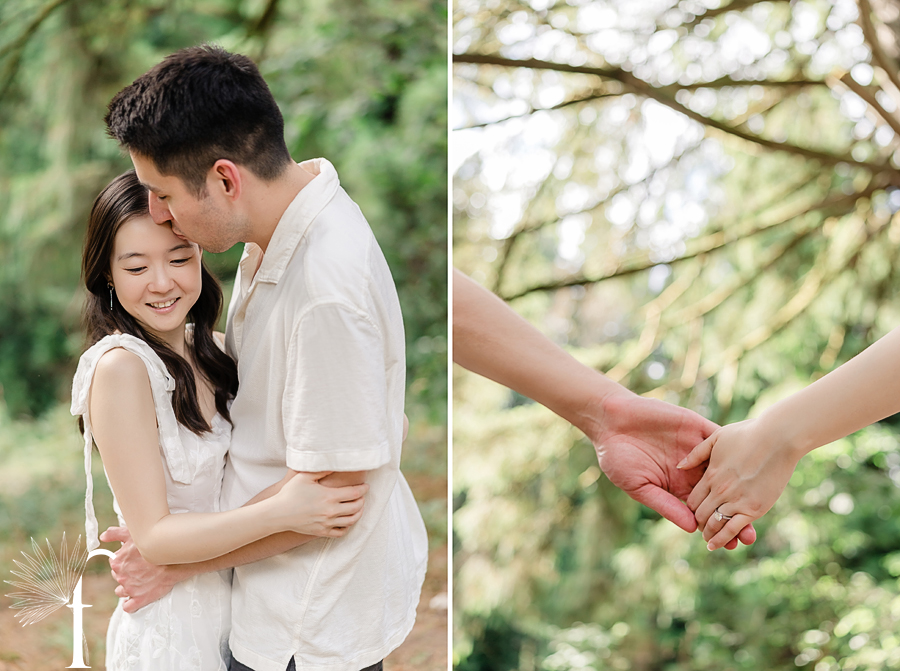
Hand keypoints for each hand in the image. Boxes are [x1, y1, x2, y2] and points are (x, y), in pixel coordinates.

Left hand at [100, 526, 188, 612]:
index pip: (114, 563)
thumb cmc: (154, 544)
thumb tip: (103, 537)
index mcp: (117, 562)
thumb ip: (114, 534)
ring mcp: (130, 589)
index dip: (124, 560)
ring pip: (121, 591)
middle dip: (127, 573)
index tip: (134, 558)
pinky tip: (137, 597)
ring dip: (128, 587)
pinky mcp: (140, 599)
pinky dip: (131, 603)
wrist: (175, 557)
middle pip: (118, 576)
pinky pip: (128, 606)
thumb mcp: (132, 533)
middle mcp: (121, 576)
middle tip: (140, 568)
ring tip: (140, 581)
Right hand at [273, 471, 367, 536]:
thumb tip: (336, 462)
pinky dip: (347, 527)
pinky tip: (347, 520)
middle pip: (356, 507)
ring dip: (358, 513)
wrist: (278, 513)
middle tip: (362, 496)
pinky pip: (341, 532)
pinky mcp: (322, 532)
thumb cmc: (291, 493)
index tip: (366, 486)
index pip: (355, 493)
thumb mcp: (306, 477)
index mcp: (329, 496)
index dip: (363, 489)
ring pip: (351, 521)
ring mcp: (327, 523)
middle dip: (362, 500)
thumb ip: (323, 469)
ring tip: (358, 508)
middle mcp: (331, 511)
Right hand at [590, 391, 756, 548]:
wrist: (611, 420)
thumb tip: (692, 528)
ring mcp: (696, 449)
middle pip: (721, 494)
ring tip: (756, 504)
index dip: (718, 525)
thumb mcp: (639, 486)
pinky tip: (749, 462)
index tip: (732, 543)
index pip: (704, 510)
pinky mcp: (696, 427)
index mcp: (676, 486)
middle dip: (735, 513)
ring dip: (741, 485)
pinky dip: (735, 448)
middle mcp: (691, 470)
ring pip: (727, 469)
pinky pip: (720, 438)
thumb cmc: (618, 456)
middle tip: (750, 534)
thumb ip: (665, 504)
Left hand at [680, 417, 802, 549]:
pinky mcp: (753, 509)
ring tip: (707, 539)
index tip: (694, 512)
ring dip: (708, 534)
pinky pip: (732, 529)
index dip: (691, 509)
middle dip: (698, 522)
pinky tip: (715, 545)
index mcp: (710, 474)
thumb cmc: (749, 434)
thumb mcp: (717, 438)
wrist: (778, 438)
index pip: (692, 499)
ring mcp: (736, 500)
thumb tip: (679, 466)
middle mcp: (720, 490)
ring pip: (713, 524)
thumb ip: (697, 453)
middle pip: (700, 514)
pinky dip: (721, 539)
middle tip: (701, 528)